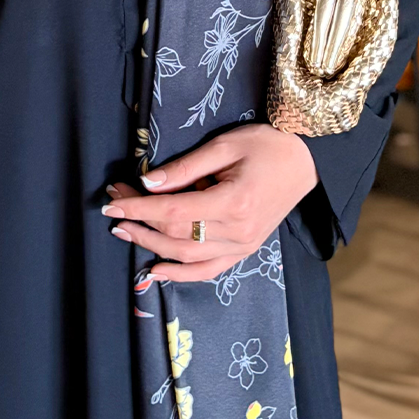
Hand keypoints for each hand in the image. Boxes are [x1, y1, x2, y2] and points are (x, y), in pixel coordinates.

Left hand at [103, 124, 317, 281]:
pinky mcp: (245, 251)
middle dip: (139, 222)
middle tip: (114, 205)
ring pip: (186, 256)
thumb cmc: (267, 145)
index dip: (138, 208)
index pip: (173, 210)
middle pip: (175, 234)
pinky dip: (180, 274)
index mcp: (233, 202)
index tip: (111, 202)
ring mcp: (243, 246)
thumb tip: (147, 182)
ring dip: (151, 246)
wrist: (306, 161)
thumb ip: (185, 167)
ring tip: (124, 232)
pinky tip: (155, 269)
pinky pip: (208, 270)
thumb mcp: (224, 145)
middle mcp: (238, 231)